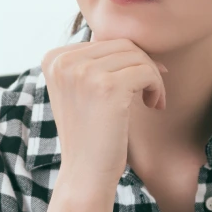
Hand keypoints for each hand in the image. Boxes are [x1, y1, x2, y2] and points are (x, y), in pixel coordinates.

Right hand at [41, 38, 166, 187]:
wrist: (85, 174)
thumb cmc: (90, 133)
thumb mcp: (82, 90)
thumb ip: (95, 61)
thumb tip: (135, 38)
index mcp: (53, 58)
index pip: (104, 41)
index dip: (128, 59)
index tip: (138, 82)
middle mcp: (64, 61)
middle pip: (122, 45)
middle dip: (143, 66)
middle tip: (150, 92)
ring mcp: (83, 73)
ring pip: (137, 57)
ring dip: (152, 78)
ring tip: (151, 101)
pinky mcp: (107, 87)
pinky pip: (147, 72)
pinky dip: (157, 87)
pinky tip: (154, 105)